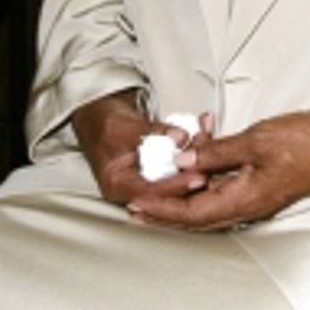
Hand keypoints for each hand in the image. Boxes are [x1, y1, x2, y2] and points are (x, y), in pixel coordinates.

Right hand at [72, 91, 206, 206]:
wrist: (98, 115)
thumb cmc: (103, 123)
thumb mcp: (126, 127)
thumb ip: (153, 133)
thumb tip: (178, 137)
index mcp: (117, 185)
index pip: (151, 194)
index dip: (176, 186)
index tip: (197, 177)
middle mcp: (133, 188)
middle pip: (169, 188)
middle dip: (192, 171)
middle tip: (211, 161)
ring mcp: (148, 179)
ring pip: (178, 174)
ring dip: (195, 154)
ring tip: (207, 135)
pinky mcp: (160, 170)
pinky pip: (179, 163)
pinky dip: (191, 146)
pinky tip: (202, 130)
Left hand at [126, 111, 309, 231]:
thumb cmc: (308, 144)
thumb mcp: (256, 141)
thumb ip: (216, 152)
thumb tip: (182, 160)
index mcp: (244, 200)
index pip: (191, 213)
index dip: (161, 211)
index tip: (136, 206)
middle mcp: (246, 206)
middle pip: (195, 217)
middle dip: (164, 212)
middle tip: (135, 206)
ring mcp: (254, 199)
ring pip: (208, 204)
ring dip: (182, 197)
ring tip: (158, 187)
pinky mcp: (260, 188)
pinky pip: (223, 192)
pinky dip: (202, 183)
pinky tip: (193, 169)